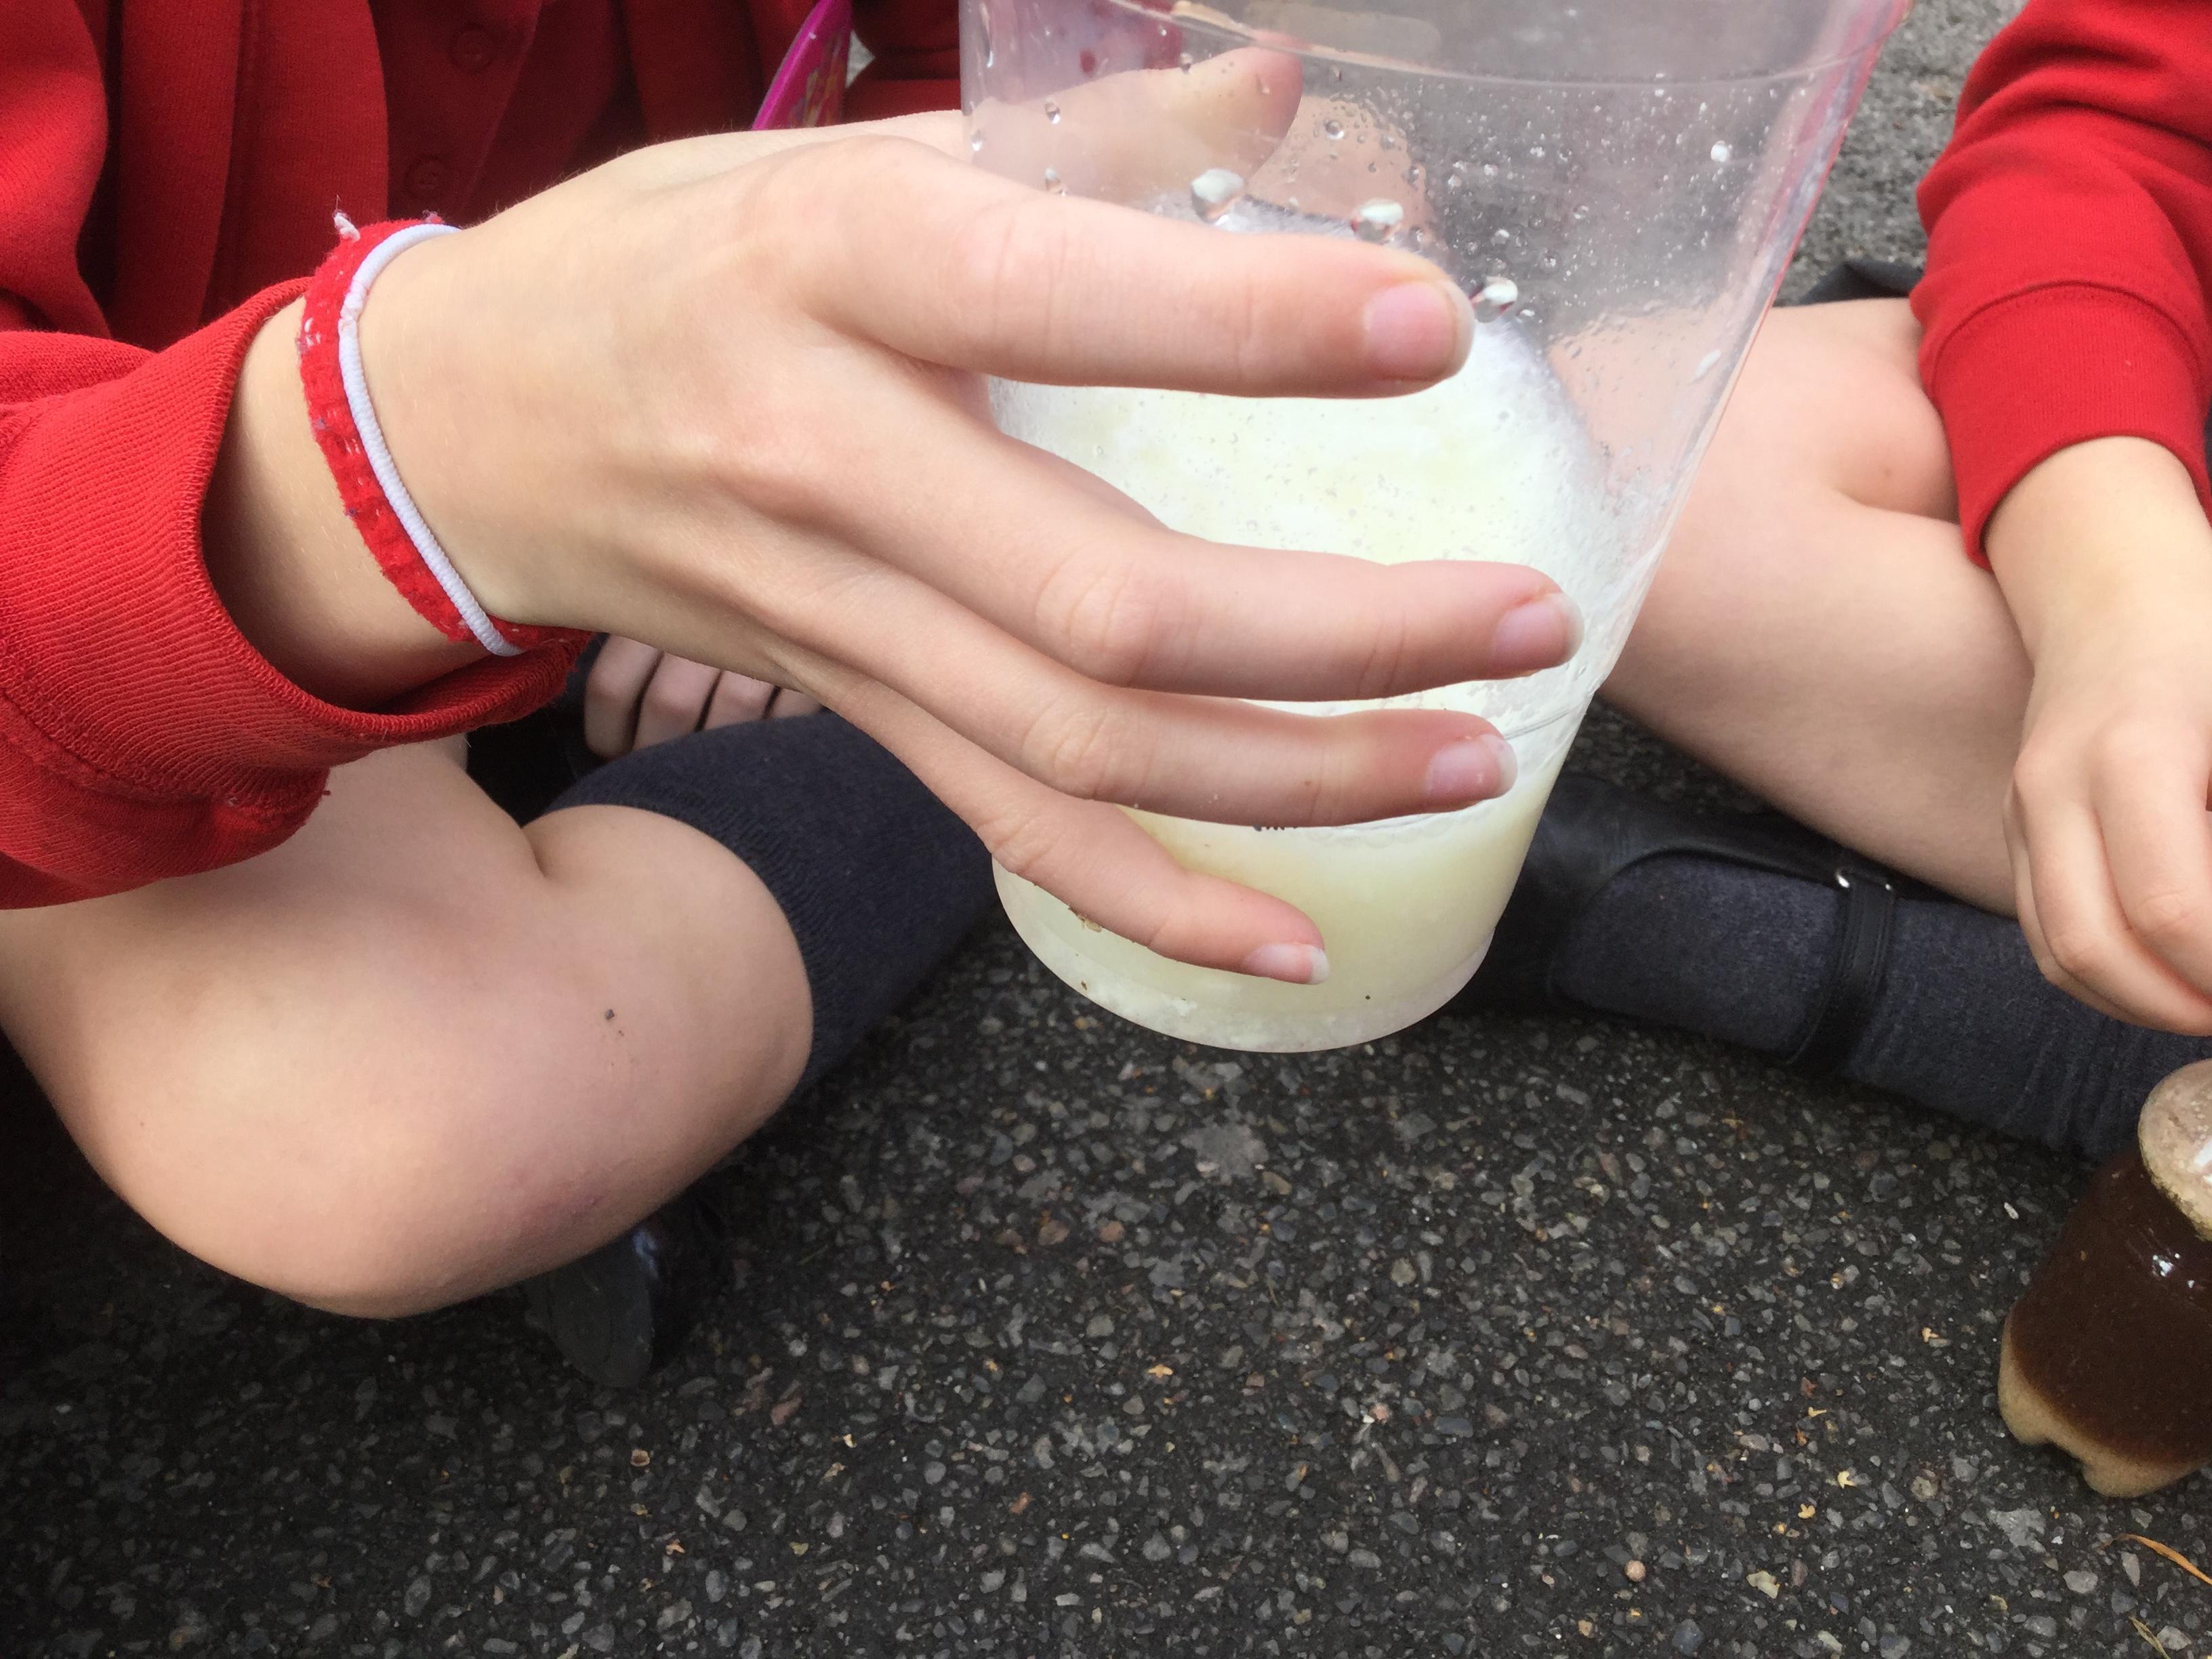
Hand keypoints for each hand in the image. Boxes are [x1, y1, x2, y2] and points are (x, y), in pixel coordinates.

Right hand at [225, 76, 1579, 981]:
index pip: (1050, 303)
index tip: (1432, 330)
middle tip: (1529, 618)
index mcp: (833, 274)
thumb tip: (1287, 82)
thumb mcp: (838, 153)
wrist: (462, 429)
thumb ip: (1078, 133)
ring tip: (1472, 758)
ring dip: (1294, 780)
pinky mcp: (849, 714)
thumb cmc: (670, 257)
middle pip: (1103, 602)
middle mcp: (828, 464)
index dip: (1247, 330)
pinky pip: (1009, 833)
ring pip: (1079, 749)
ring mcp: (835, 621)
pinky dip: (1156, 907)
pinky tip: (1298, 944)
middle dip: (1339, 634)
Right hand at [1990, 437, 2211, 1031]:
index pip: (2175, 908)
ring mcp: (2022, 814)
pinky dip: (2110, 979)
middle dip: (2183, 1008)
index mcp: (2132, 754)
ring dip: (2143, 1005)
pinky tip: (2174, 978)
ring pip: (2060, 955)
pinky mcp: (2015, 832)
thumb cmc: (2205, 642)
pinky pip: (2045, 935)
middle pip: (2094, 949)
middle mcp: (2054, 790)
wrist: (2113, 592)